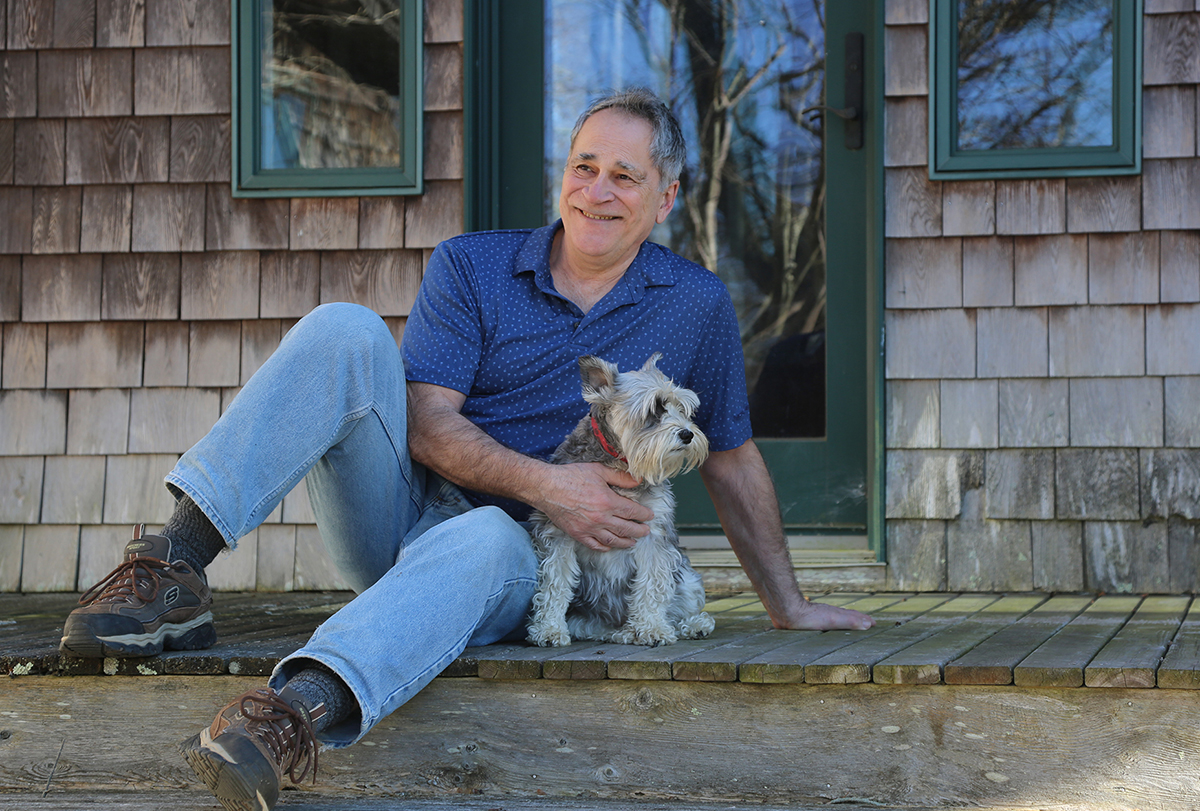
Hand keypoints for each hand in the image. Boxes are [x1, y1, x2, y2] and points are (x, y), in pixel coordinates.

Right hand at [537, 463, 652, 551]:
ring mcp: (589, 528)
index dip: (644, 515)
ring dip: (626, 542)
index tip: (650, 516)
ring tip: (633, 542)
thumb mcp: (598, 471)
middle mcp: (601, 518)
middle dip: (639, 531)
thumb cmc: (571, 477)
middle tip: (646, 531)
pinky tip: (610, 546)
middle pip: (626, 529)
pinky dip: (605, 547)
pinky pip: (594, 545)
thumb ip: (620, 477)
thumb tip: (638, 480)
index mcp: (608, 502)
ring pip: (613, 540)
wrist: (547, 487)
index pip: (633, 512)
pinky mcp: (577, 534)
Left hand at [774, 599, 874, 631]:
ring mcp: (819, 617)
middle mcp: (829, 614)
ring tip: (851, 624)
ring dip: (845, 621)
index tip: (875, 623)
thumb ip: (850, 622)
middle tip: (868, 623)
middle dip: (858, 620)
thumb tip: (869, 624)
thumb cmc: (808, 617)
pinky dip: (831, 624)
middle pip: (846, 616)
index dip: (865, 620)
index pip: (855, 617)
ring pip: (835, 618)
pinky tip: (826, 627)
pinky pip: (824, 622)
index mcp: (836, 615)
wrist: (786, 611)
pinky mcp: (808, 621)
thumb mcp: (833, 620)